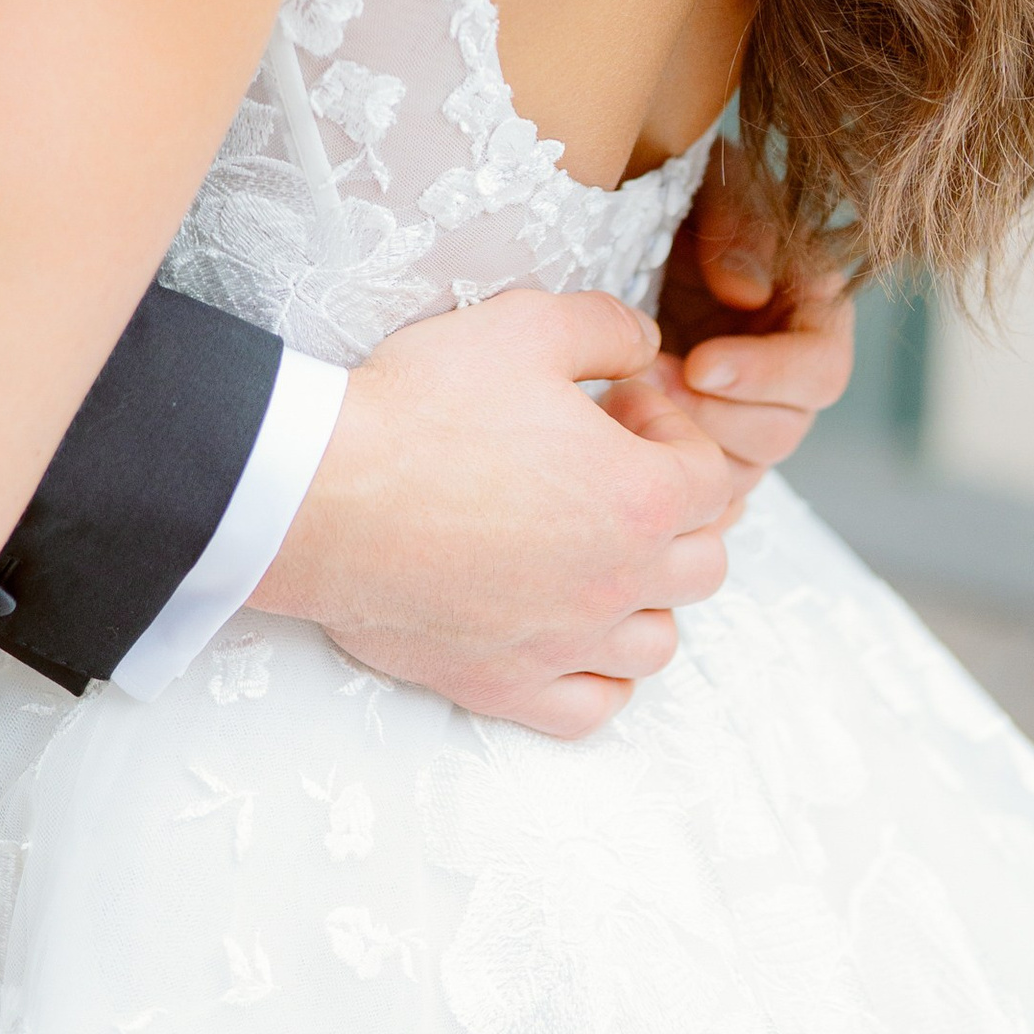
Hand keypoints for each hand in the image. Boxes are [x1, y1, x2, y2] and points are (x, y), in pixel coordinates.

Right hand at [252, 288, 746, 739]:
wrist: (322, 494)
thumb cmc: (422, 408)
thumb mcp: (525, 325)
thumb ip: (606, 327)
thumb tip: (645, 343)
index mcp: (638, 497)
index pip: (711, 475)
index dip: (673, 430)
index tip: (617, 406)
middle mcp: (617, 582)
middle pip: (701, 564)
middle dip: (673, 511)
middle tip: (608, 470)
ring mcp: (563, 645)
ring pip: (657, 644)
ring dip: (646, 596)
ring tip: (593, 551)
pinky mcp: (504, 685)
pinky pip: (591, 707)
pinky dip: (597, 676)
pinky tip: (564, 629)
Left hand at [616, 142, 855, 487]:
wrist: (638, 223)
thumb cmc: (690, 197)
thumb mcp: (721, 188)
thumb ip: (738, 230)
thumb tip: (747, 293)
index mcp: (816, 316)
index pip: (821, 372)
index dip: (764, 377)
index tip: (698, 363)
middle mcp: (790, 376)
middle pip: (779, 433)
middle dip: (709, 417)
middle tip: (643, 384)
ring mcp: (745, 415)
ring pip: (738, 470)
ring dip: (683, 449)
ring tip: (622, 402)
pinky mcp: (702, 440)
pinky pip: (701, 492)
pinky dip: (670, 485)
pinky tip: (627, 455)